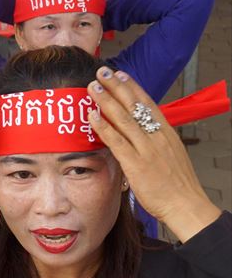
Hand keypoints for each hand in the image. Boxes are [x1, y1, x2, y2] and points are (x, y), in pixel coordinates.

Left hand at [87, 67, 220, 241]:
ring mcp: (147, 149)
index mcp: (166, 133)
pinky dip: (103, 127)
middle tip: (102, 72)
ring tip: (93, 87)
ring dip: (106, 101)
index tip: (120, 74)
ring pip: (123, 119)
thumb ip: (154, 142)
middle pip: (134, 106)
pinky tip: (91, 116)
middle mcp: (157, 136)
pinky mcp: (136, 164)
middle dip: (116, 86)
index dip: (132, 87)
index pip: (147, 103)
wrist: (186, 204)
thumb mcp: (170, 155)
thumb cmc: (176, 184)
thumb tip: (140, 132)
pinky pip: (117, 141)